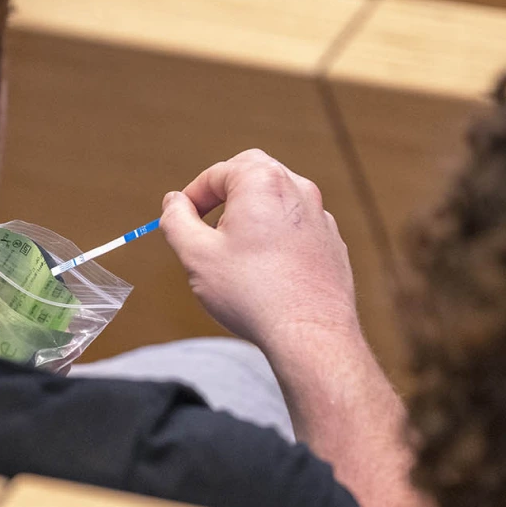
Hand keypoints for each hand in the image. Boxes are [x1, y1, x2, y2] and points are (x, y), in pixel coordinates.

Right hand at [161, 150, 361, 355]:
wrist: (310, 333)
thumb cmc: (253, 293)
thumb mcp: (196, 255)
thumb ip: (176, 220)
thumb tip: (174, 202)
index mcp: (262, 180)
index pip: (216, 173)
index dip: (192, 196)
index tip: (182, 220)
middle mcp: (297, 189)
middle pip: (251, 173)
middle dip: (224, 194)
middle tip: (207, 226)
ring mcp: (319, 215)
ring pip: (276, 199)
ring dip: (251, 215)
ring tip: (235, 253)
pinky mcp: (331, 242)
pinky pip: (295, 227)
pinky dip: (276, 236)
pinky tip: (265, 270)